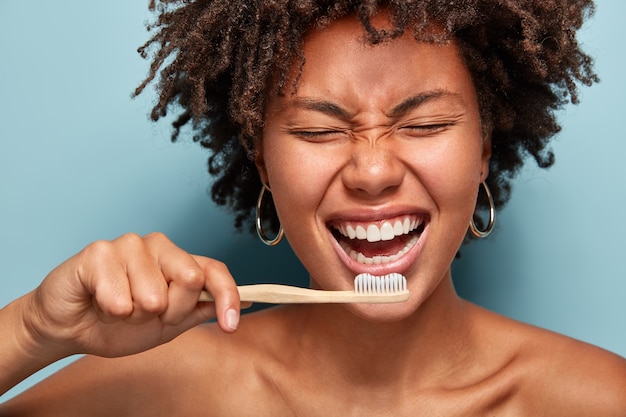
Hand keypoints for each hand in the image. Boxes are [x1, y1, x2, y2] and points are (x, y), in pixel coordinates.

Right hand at [22, 232, 241, 358]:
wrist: (68, 328)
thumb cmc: (116, 323)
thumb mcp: (166, 325)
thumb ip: (199, 311)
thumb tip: (245, 303)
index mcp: (178, 261)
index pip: (214, 271)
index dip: (227, 297)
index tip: (229, 326)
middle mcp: (159, 246)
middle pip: (190, 280)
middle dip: (170, 312)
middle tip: (144, 314)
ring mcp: (129, 245)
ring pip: (153, 295)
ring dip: (134, 316)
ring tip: (117, 308)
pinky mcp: (99, 252)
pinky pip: (120, 299)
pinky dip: (111, 312)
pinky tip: (99, 302)